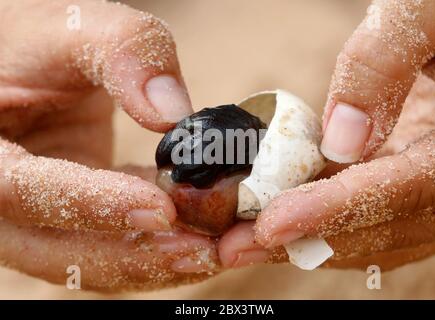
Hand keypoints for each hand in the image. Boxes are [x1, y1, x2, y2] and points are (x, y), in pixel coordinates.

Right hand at [0, 0, 217, 290]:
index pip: (24, 191)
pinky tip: (201, 238)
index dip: (92, 203)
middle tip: (208, 251)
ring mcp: (37, 219)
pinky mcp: (74, 221)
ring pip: (90, 262)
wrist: (31, 69)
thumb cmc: (42, 47)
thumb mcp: (73, 28)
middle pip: (60, 251)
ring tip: (217, 253)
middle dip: (138, 256)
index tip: (160, 207)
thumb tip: (172, 112)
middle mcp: (3, 202)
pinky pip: (111, 247)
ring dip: (156, 264)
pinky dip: (156, 248)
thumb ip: (122, 52)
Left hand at [219, 82, 434, 268]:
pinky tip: (276, 215)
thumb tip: (338, 139)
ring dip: (308, 238)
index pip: (407, 188)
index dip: (337, 209)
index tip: (272, 225)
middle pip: (386, 225)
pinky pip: (371, 213)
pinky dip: (323, 219)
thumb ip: (385, 64)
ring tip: (242, 242)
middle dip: (308, 237)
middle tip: (235, 246)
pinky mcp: (414, 179)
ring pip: (377, 230)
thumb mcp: (430, 13)